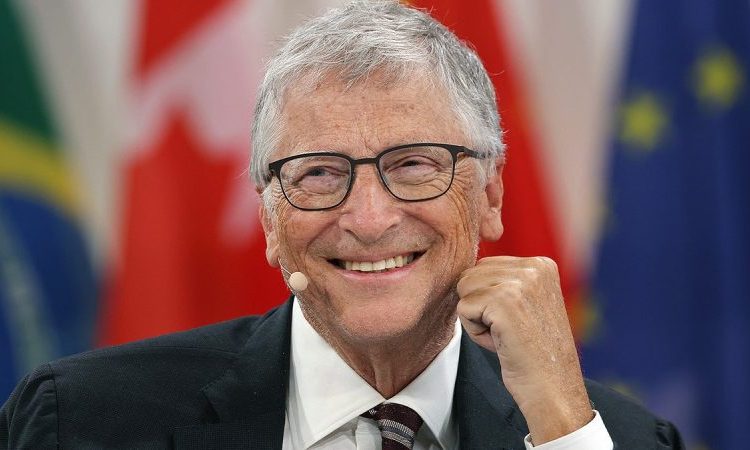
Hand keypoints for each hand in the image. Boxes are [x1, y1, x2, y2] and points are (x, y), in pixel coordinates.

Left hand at [456, 256, 592, 443]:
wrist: (553, 388)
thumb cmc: (534, 352)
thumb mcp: (527, 303)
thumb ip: (504, 281)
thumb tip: (464, 268)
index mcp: (541, 264)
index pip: (484, 265)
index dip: (489, 299)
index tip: (516, 320)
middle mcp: (534, 267)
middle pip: (471, 274)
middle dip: (480, 306)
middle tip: (509, 330)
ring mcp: (520, 282)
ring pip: (464, 288)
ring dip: (476, 318)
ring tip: (505, 334)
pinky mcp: (504, 301)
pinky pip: (463, 308)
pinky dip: (475, 332)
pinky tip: (500, 342)